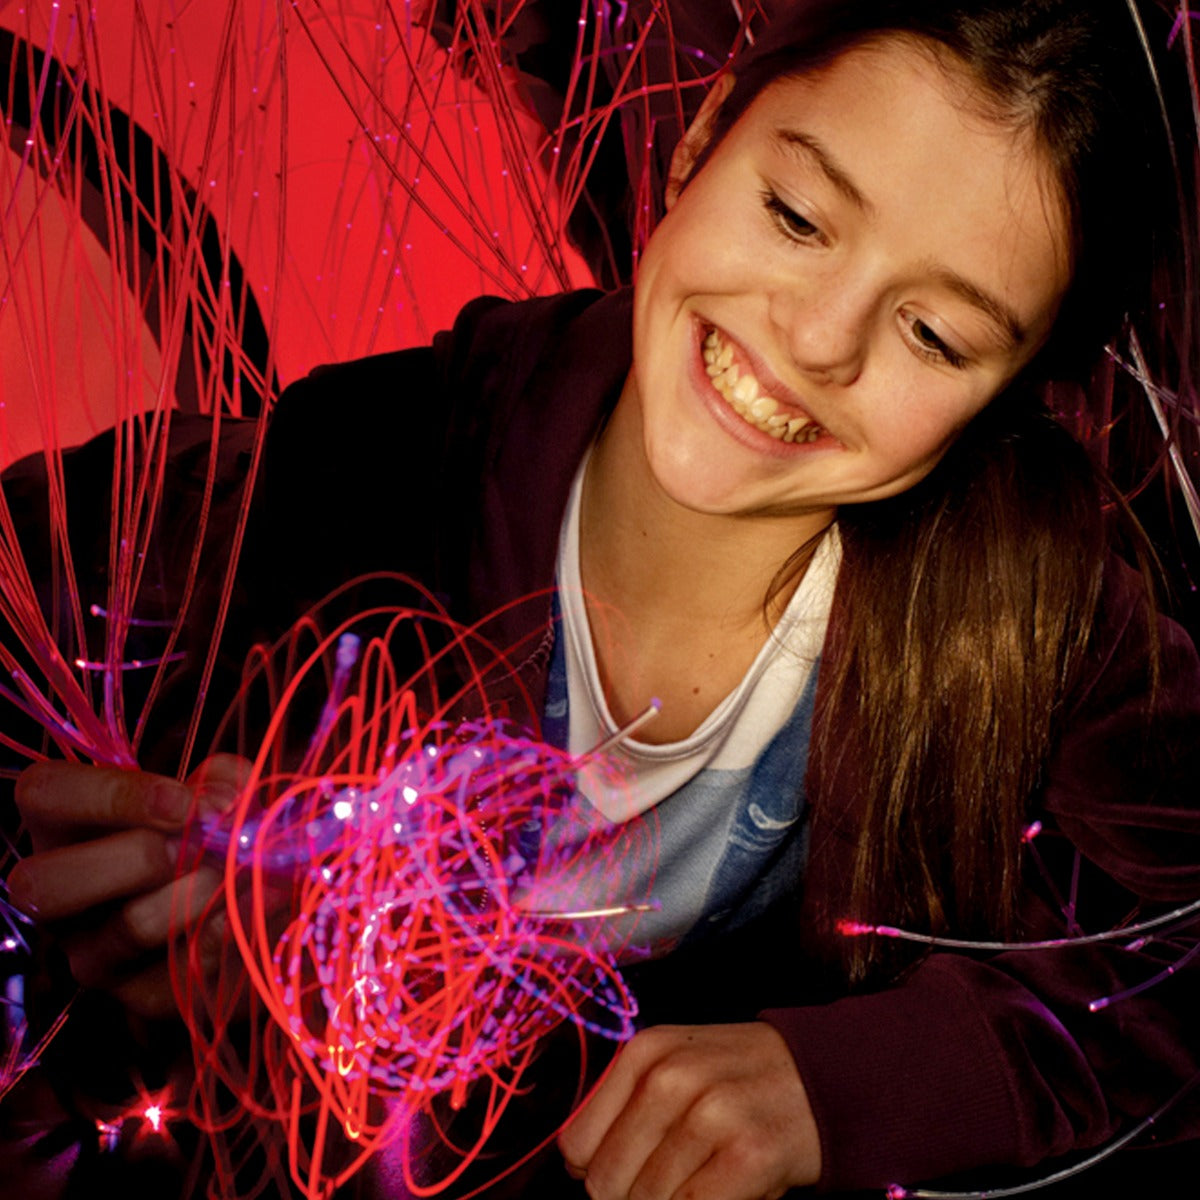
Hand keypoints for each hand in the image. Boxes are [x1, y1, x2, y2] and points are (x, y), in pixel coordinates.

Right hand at [8, 754, 249, 1018]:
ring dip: (202, 892)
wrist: (252, 897)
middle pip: (45, 883)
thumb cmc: (216, 828)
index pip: (44, 795)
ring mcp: (92, 952)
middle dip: (137, 857)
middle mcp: (58, 895)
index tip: (183, 802)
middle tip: (199, 845)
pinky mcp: (141, 994)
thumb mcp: (217, 788)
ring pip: (129, 927)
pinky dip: (230, 930)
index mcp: (64, 824)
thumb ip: (222, 782)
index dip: (113, 796)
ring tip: (244, 870)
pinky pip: (180, 969)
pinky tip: (258, 903)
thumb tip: (220, 808)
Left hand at [557, 1022, 820, 1199]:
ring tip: (705, 1175)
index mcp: (644, 1052)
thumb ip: (622, 1107)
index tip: (628, 1171)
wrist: (823, 1075)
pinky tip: (722, 1189)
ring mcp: (711, 1114)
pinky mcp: (749, 1154)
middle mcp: (671, 1077)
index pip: (578, 1145)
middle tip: (673, 1179)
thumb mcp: (673, 1067)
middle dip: (632, 1194)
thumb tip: (578, 1166)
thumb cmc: (737, 1079)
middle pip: (608, 1181)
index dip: (597, 1171)